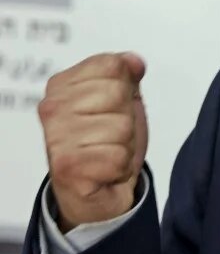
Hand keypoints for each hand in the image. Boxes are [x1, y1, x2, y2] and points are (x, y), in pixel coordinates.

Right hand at [38, 53, 148, 231]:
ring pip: (121, 126)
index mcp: (62, 85)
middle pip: (118, 93)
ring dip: (124, 144)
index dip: (125, 88)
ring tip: (107, 152)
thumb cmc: (107, 143)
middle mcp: (52, 108)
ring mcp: (56, 137)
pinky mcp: (67, 167)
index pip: (112, 65)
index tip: (112, 108)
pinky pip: (118, 156)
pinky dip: (120, 166)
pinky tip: (105, 170)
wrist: (98, 191)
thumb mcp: (122, 100)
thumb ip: (126, 75)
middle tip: (111, 136)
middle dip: (126, 118)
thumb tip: (133, 61)